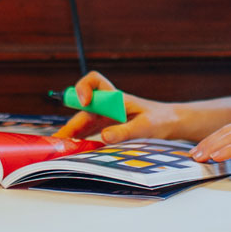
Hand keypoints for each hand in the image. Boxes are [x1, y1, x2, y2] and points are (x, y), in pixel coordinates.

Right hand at [54, 70, 178, 142]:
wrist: (170, 123)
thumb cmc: (160, 119)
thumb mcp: (145, 126)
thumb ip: (125, 131)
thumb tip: (104, 137)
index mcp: (116, 97)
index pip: (94, 81)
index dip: (84, 88)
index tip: (85, 102)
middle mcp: (107, 104)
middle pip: (82, 109)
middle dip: (70, 123)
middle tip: (60, 140)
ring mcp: (106, 116)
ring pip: (83, 121)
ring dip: (73, 133)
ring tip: (61, 148)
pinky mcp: (108, 126)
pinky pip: (90, 131)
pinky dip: (81, 139)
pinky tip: (74, 150)